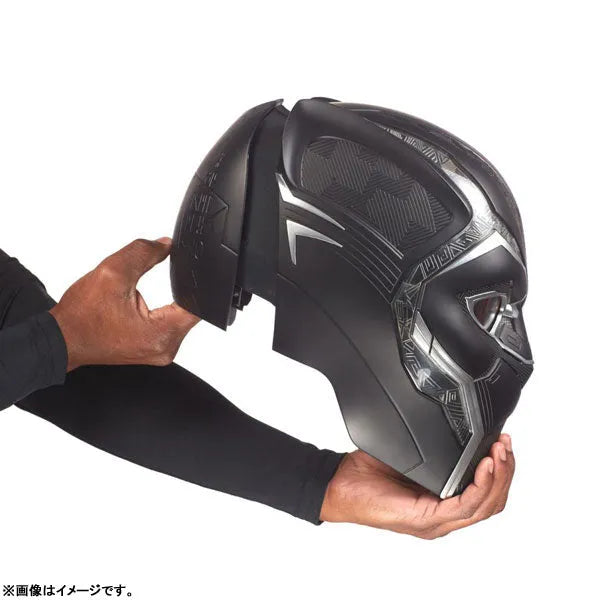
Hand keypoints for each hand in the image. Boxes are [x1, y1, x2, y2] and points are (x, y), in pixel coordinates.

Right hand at [50, 237, 199, 370]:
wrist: (61, 339)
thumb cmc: (81, 316)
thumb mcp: (112, 272)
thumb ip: (144, 253)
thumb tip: (167, 244)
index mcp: (162, 334)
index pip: (200, 304)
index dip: (197, 283)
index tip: (186, 271)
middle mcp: (167, 348)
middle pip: (191, 309)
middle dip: (175, 291)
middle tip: (143, 290)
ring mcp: (161, 351)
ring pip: (179, 315)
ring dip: (165, 300)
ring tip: (133, 301)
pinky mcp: (154, 348)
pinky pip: (168, 323)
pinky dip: (159, 310)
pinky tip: (138, 307)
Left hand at [321, 434, 514, 538]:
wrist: (340, 486)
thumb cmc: (367, 473)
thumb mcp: (407, 454)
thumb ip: (431, 448)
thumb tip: (449, 424)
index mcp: (442, 502)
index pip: (486, 495)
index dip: (501, 471)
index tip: (502, 442)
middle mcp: (443, 516)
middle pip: (492, 501)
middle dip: (506, 471)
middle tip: (506, 445)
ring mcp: (436, 521)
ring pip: (485, 506)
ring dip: (498, 477)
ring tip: (500, 452)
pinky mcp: (426, 519)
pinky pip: (464, 506)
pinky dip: (480, 486)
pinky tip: (483, 466)